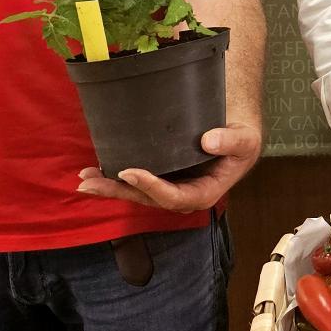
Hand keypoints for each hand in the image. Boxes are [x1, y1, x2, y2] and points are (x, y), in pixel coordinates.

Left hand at [77, 123, 260, 211]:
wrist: (237, 131)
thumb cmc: (242, 138)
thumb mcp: (246, 139)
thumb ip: (232, 142)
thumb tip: (208, 141)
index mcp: (204, 193)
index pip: (173, 197)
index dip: (150, 187)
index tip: (130, 171)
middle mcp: (182, 195)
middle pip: (147, 199)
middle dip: (118, 191)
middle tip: (90, 183)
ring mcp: (170, 186)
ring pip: (137, 193)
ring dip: (110, 187)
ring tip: (85, 179)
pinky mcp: (161, 176)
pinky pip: (137, 181)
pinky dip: (115, 177)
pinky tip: (95, 172)